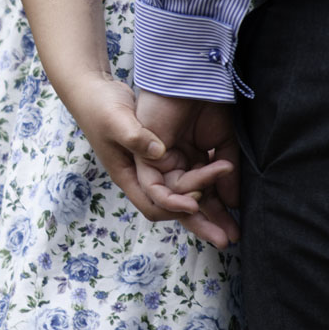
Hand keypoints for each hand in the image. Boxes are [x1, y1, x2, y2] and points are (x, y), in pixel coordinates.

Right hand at [61, 73, 230, 229]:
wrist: (95, 90)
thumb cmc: (100, 106)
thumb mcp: (115, 120)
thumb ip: (135, 137)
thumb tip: (158, 153)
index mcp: (128, 173)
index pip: (153, 204)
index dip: (175, 207)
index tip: (196, 203)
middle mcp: (146, 175)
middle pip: (176, 207)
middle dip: (201, 223)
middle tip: (227, 239)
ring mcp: (159, 165)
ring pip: (188, 192)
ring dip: (212, 208)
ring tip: (234, 226)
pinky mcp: (169, 152)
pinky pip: (194, 172)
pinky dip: (212, 181)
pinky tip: (230, 184)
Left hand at [134, 90, 240, 247]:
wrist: (190, 78)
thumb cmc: (205, 104)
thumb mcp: (222, 143)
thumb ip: (224, 174)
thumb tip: (231, 202)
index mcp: (188, 162)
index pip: (200, 197)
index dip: (215, 215)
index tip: (234, 229)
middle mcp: (170, 166)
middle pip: (184, 204)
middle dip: (205, 223)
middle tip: (227, 239)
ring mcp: (156, 162)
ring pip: (171, 199)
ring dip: (194, 213)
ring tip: (217, 222)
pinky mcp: (144, 156)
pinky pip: (153, 186)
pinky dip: (172, 198)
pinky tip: (194, 204)